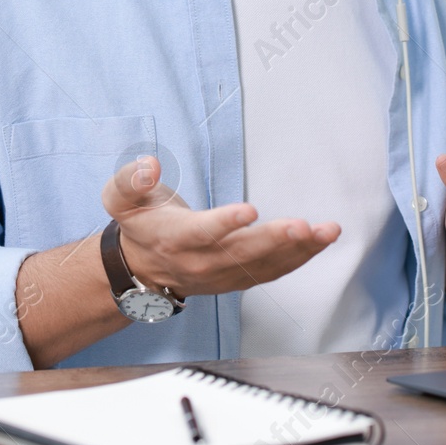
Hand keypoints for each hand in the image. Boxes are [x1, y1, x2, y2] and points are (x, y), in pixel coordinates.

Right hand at [101, 156, 339, 299]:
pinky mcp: (240, 278)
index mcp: (174, 240)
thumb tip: (150, 166)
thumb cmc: (140, 224)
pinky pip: (274, 271)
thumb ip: (130, 180)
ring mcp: (223, 275)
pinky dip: (300, 257)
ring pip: (264, 266)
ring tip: (326, 231)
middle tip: (302, 226)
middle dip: (274, 240)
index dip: (225, 224)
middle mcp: (201, 262)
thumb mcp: (119, 198)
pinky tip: (321, 240)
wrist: (141, 268)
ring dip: (298, 250)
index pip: (201, 234)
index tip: (249, 211)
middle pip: (241, 255)